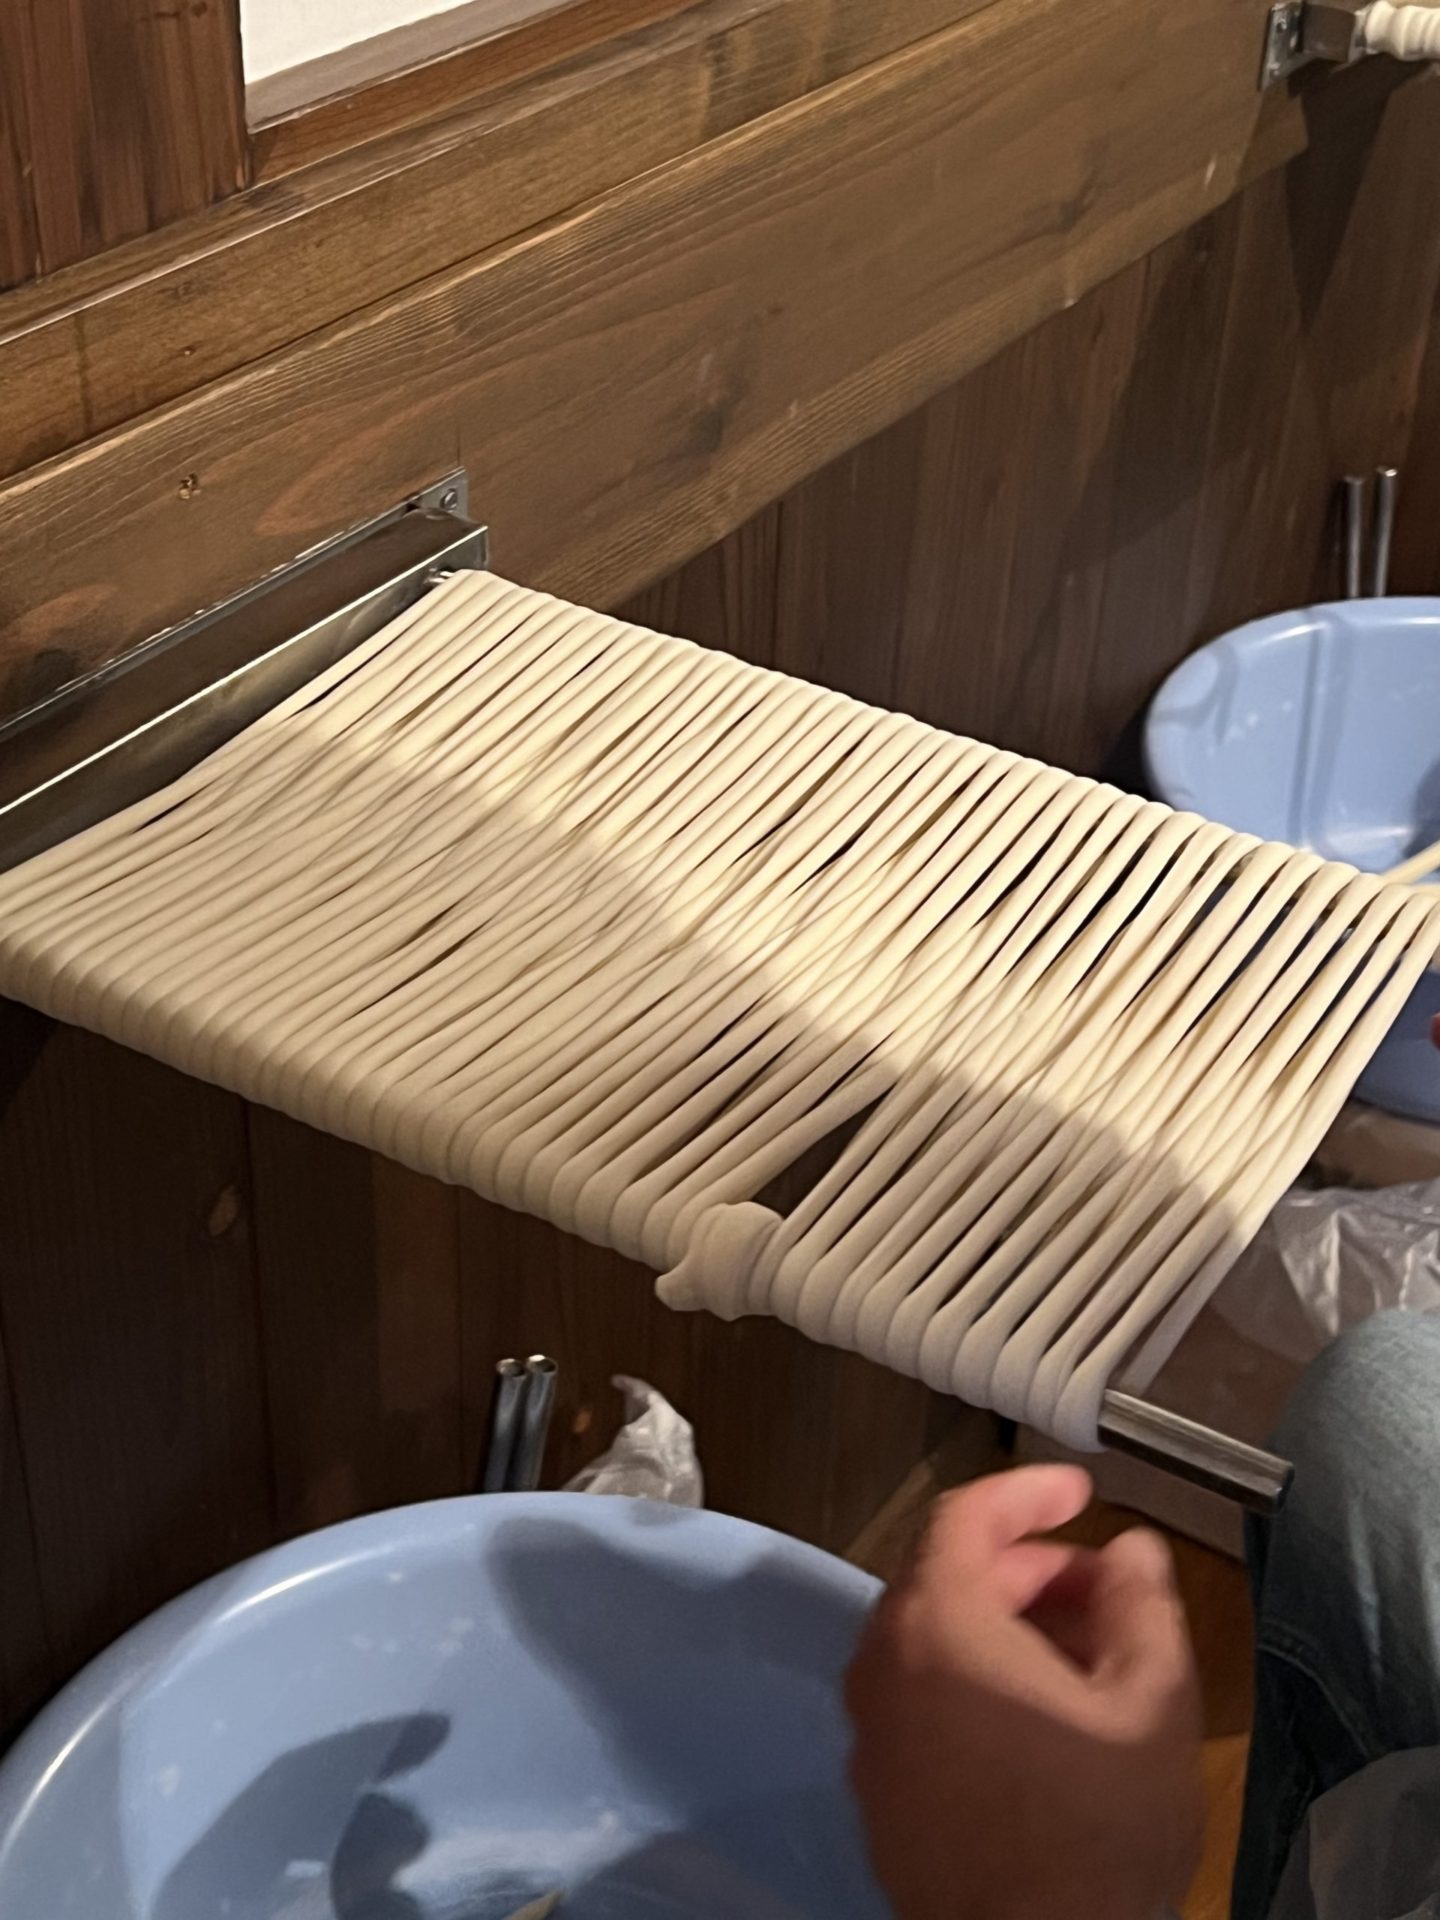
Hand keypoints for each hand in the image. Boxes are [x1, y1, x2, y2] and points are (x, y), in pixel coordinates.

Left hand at [846, 1466, 1202, 1919]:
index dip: (1028, 1491)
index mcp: (937, 1625)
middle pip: (947, 1575)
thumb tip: (1131, 1550)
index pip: (965, 1514)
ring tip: (1087, 1658)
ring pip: (934, 1639)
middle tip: (1103, 1590)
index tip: (1079, 1492)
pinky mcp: (876, 1788)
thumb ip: (1142, 1603)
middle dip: (1029, 1568)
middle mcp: (882, 1665)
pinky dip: (973, 1680)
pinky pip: (919, 1698)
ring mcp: (871, 1731)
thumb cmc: (1094, 1834)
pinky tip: (1043, 1718)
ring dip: (1006, 1626)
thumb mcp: (1150, 1701)